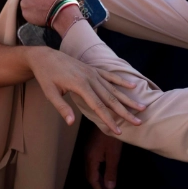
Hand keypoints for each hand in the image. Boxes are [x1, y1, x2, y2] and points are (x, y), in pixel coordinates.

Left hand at [25, 46, 143, 130]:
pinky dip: (122, 81)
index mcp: (80, 85)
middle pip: (111, 99)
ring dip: (128, 99)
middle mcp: (90, 78)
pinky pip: (110, 76)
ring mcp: (93, 73)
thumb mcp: (49, 93)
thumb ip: (61, 107)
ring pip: (114, 88)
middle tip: (138, 123)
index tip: (118, 131)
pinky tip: (134, 86)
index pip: (98, 106)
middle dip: (125, 112)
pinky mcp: (93, 69)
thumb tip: (70, 123)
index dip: (109, 120)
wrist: (45, 57)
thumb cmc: (46, 76)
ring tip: (142, 107)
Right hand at [85, 130, 122, 188]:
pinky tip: (104, 172)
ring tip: (106, 187)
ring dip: (98, 179)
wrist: (109, 119)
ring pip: (91, 170)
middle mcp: (87, 156)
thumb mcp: (113, 155)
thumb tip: (110, 188)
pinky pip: (93, 164)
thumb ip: (111, 172)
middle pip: (90, 175)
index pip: (92, 179)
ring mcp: (88, 151)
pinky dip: (98, 172)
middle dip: (98, 187)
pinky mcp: (92, 147)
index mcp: (91, 159)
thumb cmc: (111, 137)